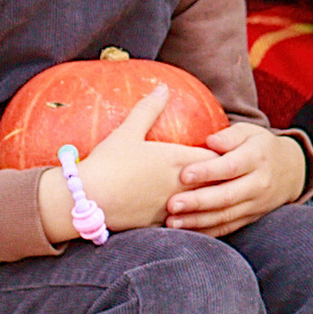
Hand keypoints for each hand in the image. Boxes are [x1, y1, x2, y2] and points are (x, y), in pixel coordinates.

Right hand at [36, 92, 212, 240]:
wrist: (84, 200)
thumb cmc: (107, 163)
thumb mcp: (127, 131)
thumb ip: (148, 109)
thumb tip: (162, 88)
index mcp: (177, 160)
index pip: (215, 158)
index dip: (223, 155)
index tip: (227, 152)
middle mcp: (180, 185)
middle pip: (215, 182)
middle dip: (222, 178)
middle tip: (228, 174)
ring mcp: (171, 207)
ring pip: (203, 205)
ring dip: (210, 200)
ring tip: (216, 196)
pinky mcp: (159, 225)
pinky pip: (184, 223)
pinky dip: (192, 218)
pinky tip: (192, 217)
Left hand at [166, 121, 305, 234]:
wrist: (291, 171)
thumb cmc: (260, 147)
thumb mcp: (250, 132)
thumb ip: (230, 135)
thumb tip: (209, 141)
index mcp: (257, 158)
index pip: (231, 167)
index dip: (207, 172)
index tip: (183, 174)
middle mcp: (259, 183)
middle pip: (227, 196)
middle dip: (198, 202)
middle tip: (171, 204)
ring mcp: (256, 204)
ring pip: (225, 216)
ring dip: (197, 221)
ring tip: (172, 222)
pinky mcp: (251, 218)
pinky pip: (227, 228)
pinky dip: (206, 231)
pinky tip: (186, 231)